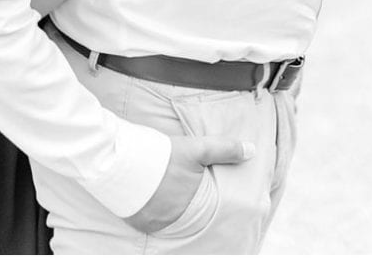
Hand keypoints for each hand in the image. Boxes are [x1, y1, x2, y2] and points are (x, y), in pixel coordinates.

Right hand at [122, 133, 252, 234]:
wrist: (119, 158)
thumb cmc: (163, 155)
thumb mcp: (198, 149)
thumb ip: (225, 150)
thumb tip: (252, 151)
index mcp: (189, 209)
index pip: (203, 212)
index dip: (202, 202)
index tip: (200, 196)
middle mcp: (169, 221)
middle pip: (183, 216)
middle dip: (184, 206)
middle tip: (180, 192)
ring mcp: (151, 223)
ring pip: (165, 218)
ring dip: (167, 209)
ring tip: (165, 193)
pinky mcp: (134, 221)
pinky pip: (147, 219)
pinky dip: (151, 210)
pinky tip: (151, 197)